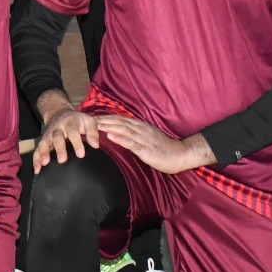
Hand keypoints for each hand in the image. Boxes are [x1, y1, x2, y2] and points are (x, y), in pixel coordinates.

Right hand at [33, 107, 100, 172]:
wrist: (58, 113)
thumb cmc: (77, 121)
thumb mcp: (87, 121)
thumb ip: (93, 132)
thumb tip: (96, 145)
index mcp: (69, 123)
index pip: (73, 132)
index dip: (76, 143)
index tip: (81, 155)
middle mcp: (57, 129)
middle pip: (57, 138)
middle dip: (59, 149)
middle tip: (62, 160)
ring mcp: (48, 135)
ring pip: (45, 143)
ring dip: (44, 153)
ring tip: (45, 163)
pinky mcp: (42, 142)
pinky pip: (37, 150)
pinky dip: (35, 159)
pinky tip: (37, 170)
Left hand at [94, 115, 208, 173]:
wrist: (181, 154)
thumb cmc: (165, 148)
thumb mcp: (150, 137)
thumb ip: (138, 134)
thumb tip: (125, 133)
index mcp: (142, 127)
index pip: (122, 120)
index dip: (108, 118)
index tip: (95, 117)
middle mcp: (141, 130)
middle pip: (120, 122)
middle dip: (105, 120)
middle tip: (90, 120)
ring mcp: (144, 139)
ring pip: (124, 131)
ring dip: (109, 127)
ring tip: (96, 126)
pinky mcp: (146, 150)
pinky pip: (131, 143)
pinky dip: (120, 139)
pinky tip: (110, 137)